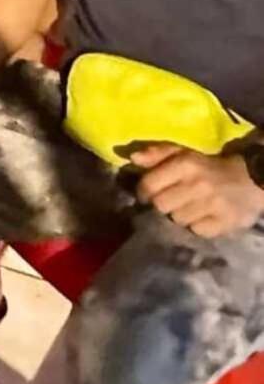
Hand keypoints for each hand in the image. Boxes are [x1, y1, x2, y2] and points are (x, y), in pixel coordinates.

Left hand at [133, 144, 263, 236]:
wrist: (250, 180)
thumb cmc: (207, 166)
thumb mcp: (183, 153)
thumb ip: (157, 153)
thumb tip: (132, 157)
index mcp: (185, 164)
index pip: (149, 185)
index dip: (142, 192)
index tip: (146, 194)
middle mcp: (198, 185)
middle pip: (160, 205)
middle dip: (161, 203)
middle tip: (171, 200)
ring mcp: (212, 206)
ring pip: (177, 219)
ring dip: (179, 215)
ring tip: (189, 207)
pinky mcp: (225, 223)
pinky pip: (197, 231)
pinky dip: (197, 226)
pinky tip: (202, 216)